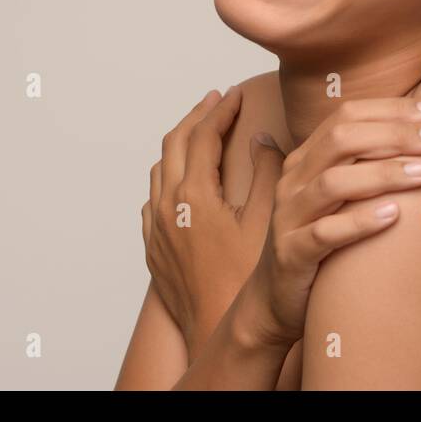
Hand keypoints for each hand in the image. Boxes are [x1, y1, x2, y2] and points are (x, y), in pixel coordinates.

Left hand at [141, 87, 264, 357]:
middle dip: (197, 116)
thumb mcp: (267, 221)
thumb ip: (268, 174)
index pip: (204, 134)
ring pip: (160, 167)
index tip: (237, 94)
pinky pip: (153, 196)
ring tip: (202, 132)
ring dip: (181, 144)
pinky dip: (170, 174)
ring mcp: (155, 225)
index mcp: (194, 194)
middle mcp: (166, 205)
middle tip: (217, 101)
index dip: (222, 109)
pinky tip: (185, 179)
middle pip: (175, 142)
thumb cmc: (246, 281)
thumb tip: (263, 139)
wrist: (217, 327)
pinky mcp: (152, 244)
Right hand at [236, 96, 420, 348]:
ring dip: (383, 174)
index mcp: (306, 158)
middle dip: (394, 134)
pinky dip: (359, 221)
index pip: (347, 115)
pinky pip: (325, 233)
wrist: (277, 296)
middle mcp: (295, 180)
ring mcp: (290, 216)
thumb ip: (367, 163)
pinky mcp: (292, 253)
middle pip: (341, 140)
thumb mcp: (341, 195)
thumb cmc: (322, 239)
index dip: (392, 110)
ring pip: (333, 182)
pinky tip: (393, 215)